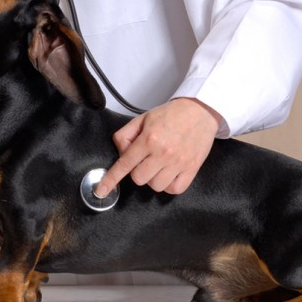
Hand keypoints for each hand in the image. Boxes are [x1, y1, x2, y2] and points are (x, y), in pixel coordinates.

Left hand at [96, 98, 222, 196]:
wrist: (200, 111)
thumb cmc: (171, 114)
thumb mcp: (142, 119)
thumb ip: (125, 136)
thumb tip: (121, 153)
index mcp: (149, 139)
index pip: (125, 164)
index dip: (111, 179)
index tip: (101, 190)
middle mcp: (163, 153)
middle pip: (139, 178)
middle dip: (138, 171)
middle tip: (146, 158)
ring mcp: (179, 163)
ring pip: (155, 186)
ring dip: (153, 178)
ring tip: (160, 164)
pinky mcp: (192, 169)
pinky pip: (174, 189)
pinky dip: (169, 185)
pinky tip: (169, 173)